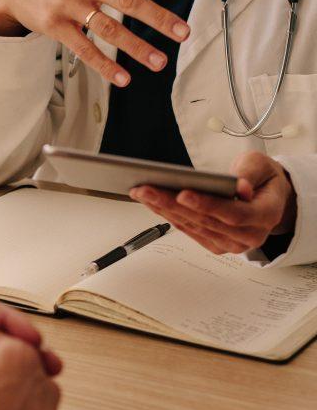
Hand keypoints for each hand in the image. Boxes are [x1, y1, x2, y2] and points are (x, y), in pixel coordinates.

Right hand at [0, 0, 189, 85]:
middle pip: (125, 0)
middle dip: (156, 18)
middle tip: (182, 33)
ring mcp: (68, 5)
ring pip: (108, 30)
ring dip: (136, 48)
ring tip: (159, 62)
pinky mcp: (55, 27)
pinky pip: (84, 50)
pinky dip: (105, 66)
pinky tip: (123, 79)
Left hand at [130, 152, 296, 254]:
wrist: (267, 196)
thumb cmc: (262, 178)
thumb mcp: (261, 165)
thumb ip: (250, 174)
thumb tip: (239, 187)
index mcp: (266, 216)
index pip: (234, 214)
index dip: (207, 205)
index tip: (182, 193)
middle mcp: (249, 236)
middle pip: (206, 221)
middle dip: (172, 204)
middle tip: (147, 189)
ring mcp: (230, 244)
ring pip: (193, 227)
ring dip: (163, 210)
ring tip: (141, 192)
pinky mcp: (214, 244)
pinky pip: (188, 230)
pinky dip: (168, 215)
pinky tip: (151, 202)